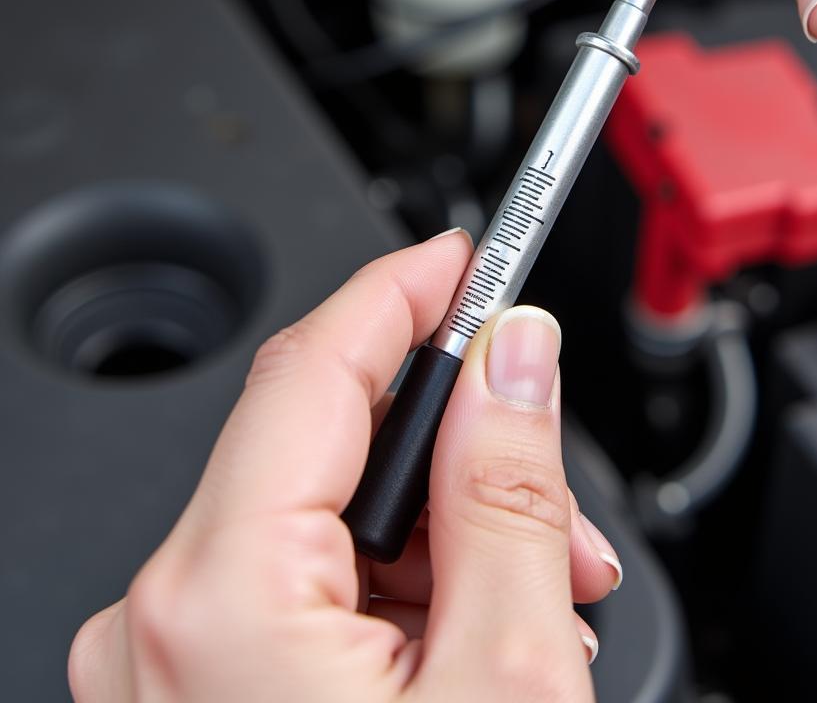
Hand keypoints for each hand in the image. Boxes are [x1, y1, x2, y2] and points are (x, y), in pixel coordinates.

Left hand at [68, 231, 620, 701]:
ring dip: (443, 523)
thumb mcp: (506, 677)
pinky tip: (472, 625)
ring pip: (327, 514)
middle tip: (555, 470)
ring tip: (540, 583)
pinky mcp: (201, 691)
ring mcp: (170, 665)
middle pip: (328, 443)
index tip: (469, 256)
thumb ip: (507, 489)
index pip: (317, 368)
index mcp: (219, 600)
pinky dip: (400, 581)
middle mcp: (162, 624)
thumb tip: (517, 358)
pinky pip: (306, 580)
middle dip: (459, 438)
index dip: (405, 292)